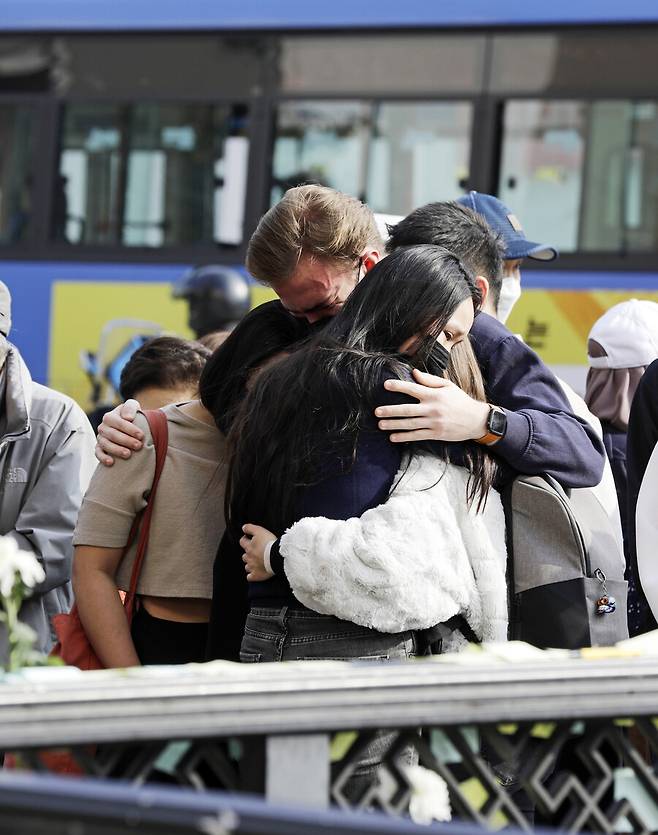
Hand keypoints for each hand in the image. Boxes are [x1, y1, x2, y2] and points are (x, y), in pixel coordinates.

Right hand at [96, 399, 142, 465]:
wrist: (129, 427)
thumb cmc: (132, 416)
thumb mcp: (133, 407)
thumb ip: (130, 407)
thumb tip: (128, 418)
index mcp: (109, 417)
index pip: (118, 422)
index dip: (130, 429)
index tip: (141, 435)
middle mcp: (103, 427)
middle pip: (112, 434)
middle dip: (126, 440)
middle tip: (138, 446)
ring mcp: (100, 438)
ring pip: (105, 444)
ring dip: (117, 450)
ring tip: (128, 454)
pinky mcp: (99, 448)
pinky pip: (98, 453)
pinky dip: (103, 458)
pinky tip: (111, 462)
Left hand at [240, 524, 276, 581]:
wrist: (277, 557)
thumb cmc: (270, 544)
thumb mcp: (260, 531)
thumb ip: (250, 528)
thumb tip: (243, 528)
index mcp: (249, 547)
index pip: (242, 542)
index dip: (245, 540)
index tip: (250, 539)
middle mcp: (249, 557)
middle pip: (244, 555)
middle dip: (248, 554)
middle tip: (257, 552)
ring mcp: (252, 567)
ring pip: (247, 566)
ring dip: (250, 564)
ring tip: (258, 563)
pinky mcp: (257, 575)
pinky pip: (250, 577)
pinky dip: (252, 575)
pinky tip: (256, 573)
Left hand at [375, 368, 489, 442]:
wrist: (476, 420)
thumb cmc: (461, 401)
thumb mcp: (448, 386)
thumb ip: (430, 380)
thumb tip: (414, 373)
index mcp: (434, 395)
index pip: (412, 389)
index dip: (398, 386)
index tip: (386, 385)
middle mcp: (432, 409)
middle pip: (407, 410)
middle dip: (390, 411)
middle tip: (376, 411)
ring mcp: (433, 423)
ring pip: (409, 424)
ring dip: (393, 425)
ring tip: (380, 424)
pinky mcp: (435, 434)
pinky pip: (417, 436)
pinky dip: (404, 437)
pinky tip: (393, 437)